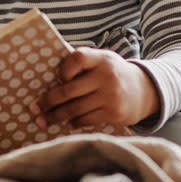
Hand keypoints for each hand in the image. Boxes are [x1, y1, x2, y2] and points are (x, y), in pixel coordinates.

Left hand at [29, 47, 159, 128]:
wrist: (146, 90)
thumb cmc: (114, 73)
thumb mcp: (103, 60)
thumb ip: (82, 60)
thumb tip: (49, 58)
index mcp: (102, 59)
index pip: (77, 58)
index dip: (63, 69)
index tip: (57, 78)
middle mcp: (106, 76)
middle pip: (68, 90)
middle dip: (48, 101)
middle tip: (35, 108)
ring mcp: (110, 96)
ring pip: (75, 109)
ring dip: (56, 116)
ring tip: (43, 121)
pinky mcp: (113, 113)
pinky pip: (86, 120)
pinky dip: (74, 123)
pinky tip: (67, 123)